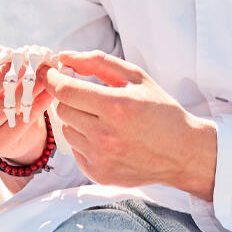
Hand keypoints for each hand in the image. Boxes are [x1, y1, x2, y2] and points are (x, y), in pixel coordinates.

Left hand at [43, 52, 218, 199]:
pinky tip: (108, 139)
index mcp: (116, 106)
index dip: (51, 78)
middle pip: (63, 109)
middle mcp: (106, 135)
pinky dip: (85, 141)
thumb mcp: (136, 78)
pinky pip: (75, 150)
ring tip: (104, 120)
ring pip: (66, 129)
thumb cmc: (161, 111)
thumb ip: (98, 63)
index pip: (65, 90)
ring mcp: (101, 158)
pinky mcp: (98, 174)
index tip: (49, 72)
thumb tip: (64, 57)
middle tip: (89, 97)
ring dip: (77, 120)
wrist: (182, 153)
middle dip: (70, 98)